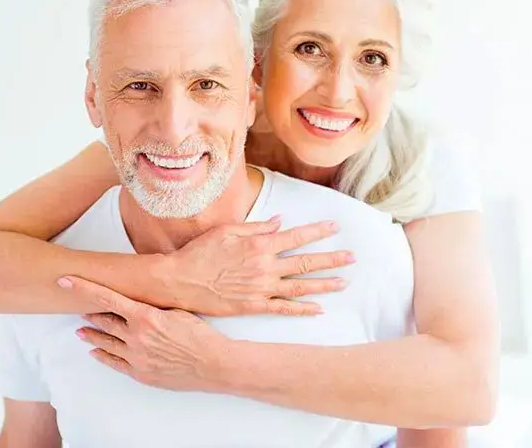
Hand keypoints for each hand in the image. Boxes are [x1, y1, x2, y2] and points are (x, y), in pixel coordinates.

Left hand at [75, 282, 227, 392]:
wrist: (213, 364)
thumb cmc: (199, 334)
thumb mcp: (177, 310)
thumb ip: (153, 305)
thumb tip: (139, 299)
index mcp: (145, 316)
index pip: (106, 298)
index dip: (84, 288)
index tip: (66, 280)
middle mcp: (136, 336)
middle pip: (104, 320)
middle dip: (89, 313)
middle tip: (78, 306)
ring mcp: (136, 357)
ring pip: (105, 342)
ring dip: (91, 334)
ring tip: (80, 329)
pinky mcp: (140, 373)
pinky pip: (114, 363)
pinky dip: (101, 355)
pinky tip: (94, 351)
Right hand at [167, 215, 353, 315]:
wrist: (179, 281)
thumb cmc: (200, 252)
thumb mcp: (226, 230)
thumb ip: (255, 226)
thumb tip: (279, 222)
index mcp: (259, 244)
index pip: (296, 236)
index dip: (317, 232)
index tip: (335, 227)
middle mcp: (265, 266)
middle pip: (306, 262)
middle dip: (331, 259)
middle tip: (352, 257)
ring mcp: (261, 288)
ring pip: (300, 287)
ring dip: (324, 284)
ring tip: (344, 282)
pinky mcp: (254, 306)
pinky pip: (284, 308)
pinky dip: (303, 309)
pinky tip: (318, 309)